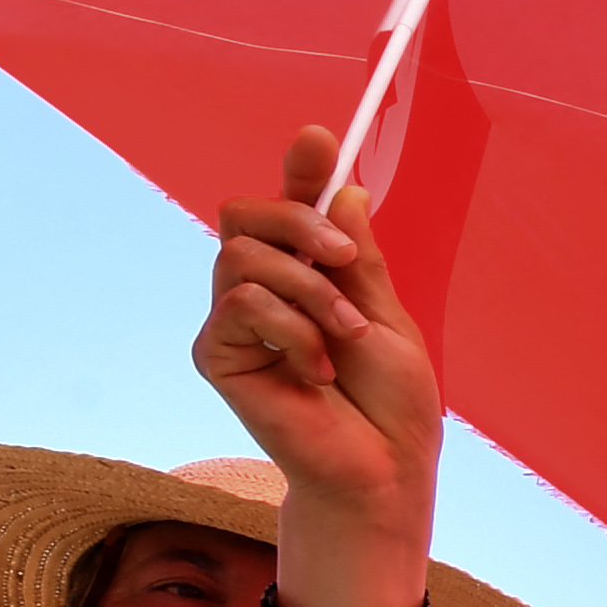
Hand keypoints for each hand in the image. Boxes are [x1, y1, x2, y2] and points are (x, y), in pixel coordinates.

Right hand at [197, 123, 444, 606]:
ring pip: (241, 256)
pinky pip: (240, 305)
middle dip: (298, 224)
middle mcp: (263, 290)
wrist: (381, 469)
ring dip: (307, 292)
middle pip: (246, 214)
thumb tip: (344, 188)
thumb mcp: (385, 317)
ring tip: (343, 339)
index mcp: (308, 275)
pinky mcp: (215, 354)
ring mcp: (234, 321)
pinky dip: (291, 331)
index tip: (319, 137)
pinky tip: (316, 371)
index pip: (292, 207)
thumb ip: (357, 257)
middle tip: (343, 262)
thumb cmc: (390, 404)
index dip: (301, 170)